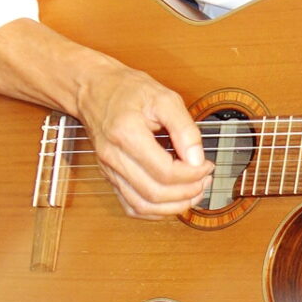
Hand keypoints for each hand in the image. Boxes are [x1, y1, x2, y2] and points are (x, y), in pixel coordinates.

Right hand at [73, 56, 205, 218]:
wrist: (94, 89)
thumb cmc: (127, 90)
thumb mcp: (164, 98)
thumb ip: (184, 128)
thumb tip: (197, 158)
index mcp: (126, 134)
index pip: (164, 171)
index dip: (192, 175)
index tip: (206, 165)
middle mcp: (113, 157)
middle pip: (154, 193)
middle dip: (187, 192)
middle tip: (205, 179)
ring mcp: (109, 170)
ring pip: (142, 206)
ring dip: (173, 207)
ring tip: (194, 192)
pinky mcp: (110, 177)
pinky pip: (131, 207)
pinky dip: (155, 211)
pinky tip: (172, 201)